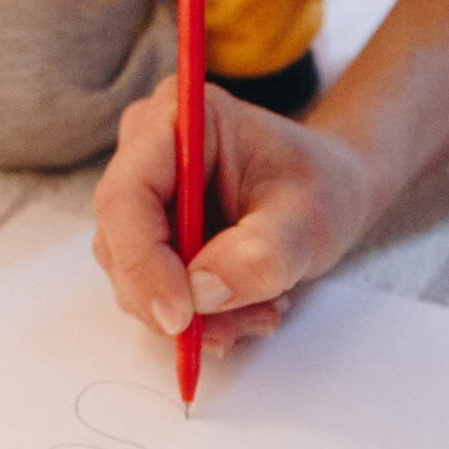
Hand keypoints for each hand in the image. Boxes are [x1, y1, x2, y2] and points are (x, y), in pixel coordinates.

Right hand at [92, 76, 379, 353]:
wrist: (329, 192)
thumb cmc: (320, 187)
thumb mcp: (307, 222)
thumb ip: (260, 256)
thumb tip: (201, 293)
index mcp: (180, 119)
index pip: (127, 195)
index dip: (143, 261)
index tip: (180, 316)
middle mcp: (145, 150)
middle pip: (119, 240)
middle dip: (170, 298)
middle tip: (231, 330)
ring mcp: (142, 194)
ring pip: (131, 274)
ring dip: (192, 313)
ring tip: (259, 313)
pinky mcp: (149, 233)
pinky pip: (151, 289)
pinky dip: (197, 315)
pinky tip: (246, 310)